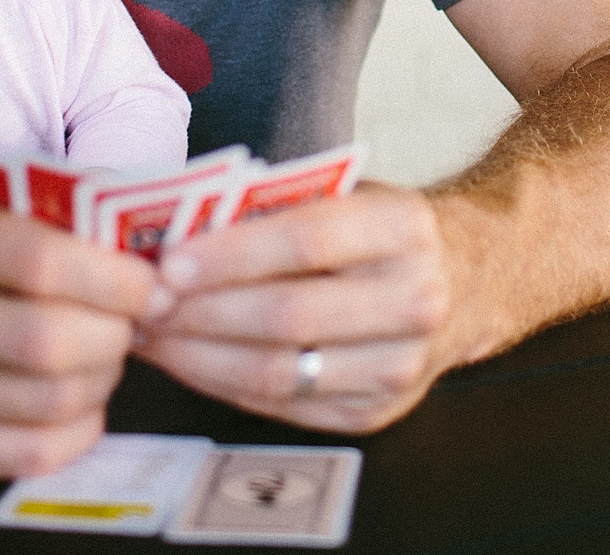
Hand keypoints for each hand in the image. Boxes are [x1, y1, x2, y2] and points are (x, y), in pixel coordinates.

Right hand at [0, 181, 160, 476]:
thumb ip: (45, 211)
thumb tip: (141, 236)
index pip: (42, 263)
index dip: (115, 278)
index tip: (150, 281)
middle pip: (50, 344)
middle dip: (117, 333)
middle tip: (132, 319)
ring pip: (49, 402)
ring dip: (102, 379)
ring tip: (103, 351)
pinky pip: (29, 453)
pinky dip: (77, 427)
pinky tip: (77, 396)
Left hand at [136, 182, 457, 431]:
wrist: (466, 281)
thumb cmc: (382, 231)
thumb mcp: (348, 194)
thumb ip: (276, 208)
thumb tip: (175, 230)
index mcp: (404, 228)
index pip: (307, 240)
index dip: (231, 254)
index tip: (168, 262)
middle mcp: (415, 300)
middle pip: (289, 316)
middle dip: (202, 313)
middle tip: (143, 305)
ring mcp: (401, 367)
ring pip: (281, 372)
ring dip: (200, 357)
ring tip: (151, 336)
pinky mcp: (377, 413)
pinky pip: (283, 406)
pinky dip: (223, 384)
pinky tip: (187, 360)